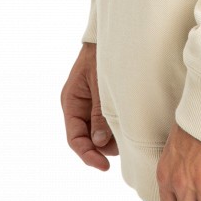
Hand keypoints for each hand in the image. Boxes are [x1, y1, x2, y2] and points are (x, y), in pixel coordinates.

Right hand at [60, 42, 117, 169]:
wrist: (113, 34)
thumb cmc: (102, 55)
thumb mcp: (100, 83)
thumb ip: (99, 112)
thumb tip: (99, 142)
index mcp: (71, 102)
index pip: (75, 139)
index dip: (88, 155)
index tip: (104, 166)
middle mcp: (78, 108)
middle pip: (88, 140)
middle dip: (104, 147)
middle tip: (125, 142)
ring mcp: (90, 107)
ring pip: (99, 135)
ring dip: (112, 137)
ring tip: (129, 129)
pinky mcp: (103, 104)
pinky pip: (107, 124)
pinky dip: (116, 127)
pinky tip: (129, 121)